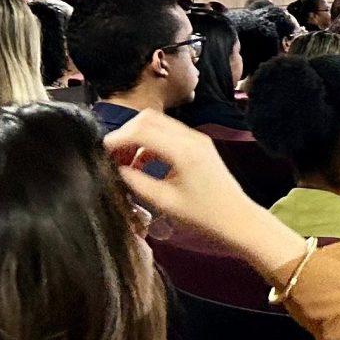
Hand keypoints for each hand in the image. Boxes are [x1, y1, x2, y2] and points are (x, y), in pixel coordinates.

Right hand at [103, 111, 309, 284]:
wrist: (238, 219)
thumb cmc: (204, 216)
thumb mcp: (163, 202)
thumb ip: (135, 182)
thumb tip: (114, 168)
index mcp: (183, 151)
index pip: (140, 130)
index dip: (116, 140)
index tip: (100, 154)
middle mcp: (191, 138)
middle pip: (147, 119)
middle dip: (125, 135)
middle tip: (112, 158)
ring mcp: (197, 139)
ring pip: (157, 124)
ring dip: (137, 139)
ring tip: (125, 165)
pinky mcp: (198, 145)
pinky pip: (168, 134)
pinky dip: (150, 145)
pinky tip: (143, 167)